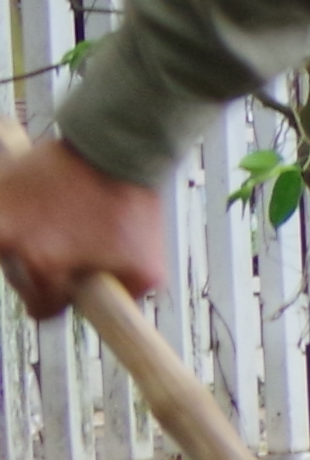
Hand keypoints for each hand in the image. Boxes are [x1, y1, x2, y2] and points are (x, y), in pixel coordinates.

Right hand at [0, 137, 171, 321]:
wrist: (114, 148)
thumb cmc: (130, 207)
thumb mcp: (145, 269)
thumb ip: (121, 301)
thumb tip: (103, 311)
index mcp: (43, 266)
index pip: (39, 308)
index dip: (60, 300)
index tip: (70, 286)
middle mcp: (10, 240)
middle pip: (18, 277)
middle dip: (40, 271)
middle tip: (67, 248)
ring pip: (4, 248)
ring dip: (22, 243)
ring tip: (55, 224)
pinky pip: (1, 218)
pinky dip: (14, 218)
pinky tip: (40, 209)